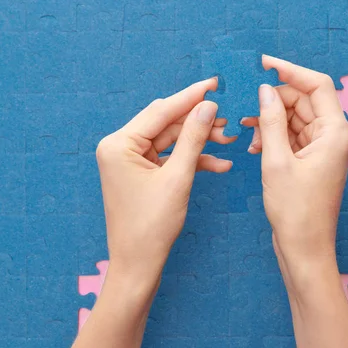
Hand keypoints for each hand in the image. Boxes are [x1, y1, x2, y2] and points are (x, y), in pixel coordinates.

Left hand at [96, 78, 234, 287]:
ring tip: (228, 140)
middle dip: (198, 122)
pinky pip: (169, 158)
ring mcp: (129, 160)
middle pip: (166, 123)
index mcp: (118, 144)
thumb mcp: (178, 177)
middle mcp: (119, 147)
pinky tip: (219, 164)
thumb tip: (209, 107)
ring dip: (199, 141)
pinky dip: (191, 159)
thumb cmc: (152, 225)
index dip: (190, 97)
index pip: (160, 111)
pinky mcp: (141, 173)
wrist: (138, 264)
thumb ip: (194, 138)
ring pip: (170, 140)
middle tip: (228, 116)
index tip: (215, 83)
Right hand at [242, 56, 347, 278]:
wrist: (305, 249)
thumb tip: (265, 90)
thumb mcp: (276, 161)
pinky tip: (255, 147)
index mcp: (335, 132)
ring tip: (246, 130)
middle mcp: (333, 136)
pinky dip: (273, 136)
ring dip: (270, 120)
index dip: (290, 70)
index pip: (317, 85)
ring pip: (295, 118)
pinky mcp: (311, 160)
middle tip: (245, 104)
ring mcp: (323, 149)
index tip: (264, 63)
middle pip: (303, 100)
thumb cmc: (296, 211)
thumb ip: (270, 121)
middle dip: (274, 100)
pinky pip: (292, 136)